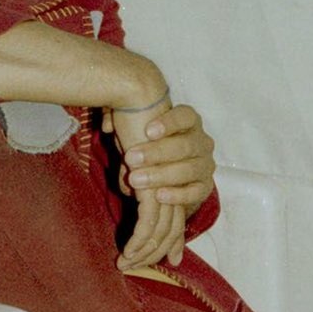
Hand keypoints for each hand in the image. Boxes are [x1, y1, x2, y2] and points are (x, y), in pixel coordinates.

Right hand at [106, 92, 184, 269]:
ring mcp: (171, 181)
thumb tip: (129, 184)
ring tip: (124, 262)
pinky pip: (150, 220)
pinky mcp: (157, 182)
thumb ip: (135, 169)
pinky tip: (127, 252)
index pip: (178, 212)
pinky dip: (139, 239)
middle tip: (130, 265)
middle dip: (153, 250)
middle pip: (171, 225)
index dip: (175, 239)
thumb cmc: (133, 117)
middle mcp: (181, 177)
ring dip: (141, 248)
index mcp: (179, 172)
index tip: (170, 261)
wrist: (137, 95)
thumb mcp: (134, 150)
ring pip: (160, 226)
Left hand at [122, 103, 215, 219]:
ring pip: (190, 169)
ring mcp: (206, 165)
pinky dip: (177, 194)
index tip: (147, 130)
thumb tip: (107, 126)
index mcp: (189, 122)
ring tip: (136, 180)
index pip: (185, 116)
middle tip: (131, 158)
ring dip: (161, 175)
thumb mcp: (139, 134)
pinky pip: (195, 192)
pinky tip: (159, 195)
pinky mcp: (204, 187)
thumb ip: (126, 128)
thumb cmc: (151, 146)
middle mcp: (202, 142)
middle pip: (186, 145)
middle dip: (157, 153)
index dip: (169, 122)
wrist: (167, 175)